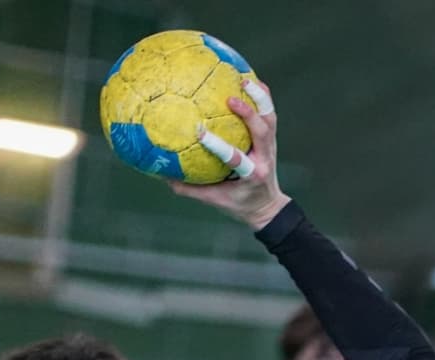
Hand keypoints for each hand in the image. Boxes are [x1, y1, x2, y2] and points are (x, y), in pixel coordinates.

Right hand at [167, 80, 289, 230]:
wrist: (267, 206)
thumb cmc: (238, 203)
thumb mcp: (214, 200)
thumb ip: (190, 189)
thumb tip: (162, 175)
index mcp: (251, 175)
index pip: (235, 158)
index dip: (219, 146)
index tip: (200, 132)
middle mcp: (264, 158)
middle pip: (262, 131)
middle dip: (248, 114)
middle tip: (230, 98)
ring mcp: (271, 147)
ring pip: (270, 118)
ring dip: (259, 97)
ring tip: (243, 79)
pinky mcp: (272, 138)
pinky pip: (269, 112)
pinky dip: (262, 95)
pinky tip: (250, 78)